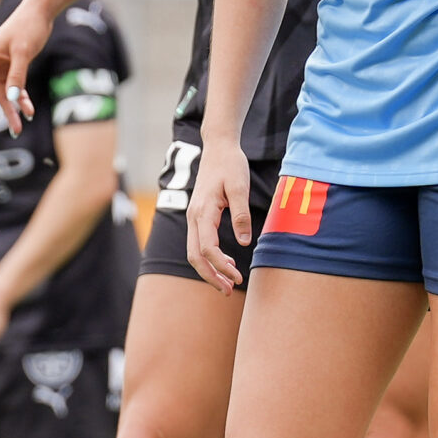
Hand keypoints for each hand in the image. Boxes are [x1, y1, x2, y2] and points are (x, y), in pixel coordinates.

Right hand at [0, 0, 51, 138]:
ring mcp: (1, 68)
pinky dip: (22, 101)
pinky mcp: (14, 70)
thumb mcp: (23, 51)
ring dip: (9, 113)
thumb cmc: (27, 27)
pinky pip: (16, 90)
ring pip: (2, 96)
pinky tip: (30, 112)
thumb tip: (12, 99)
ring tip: (17, 131)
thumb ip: (18, 76)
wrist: (40, 13)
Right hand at [184, 136, 254, 293]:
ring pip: (195, 251)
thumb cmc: (231, 165)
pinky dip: (210, 256)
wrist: (218, 147)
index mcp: (203, 211)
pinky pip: (199, 242)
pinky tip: (226, 261)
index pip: (207, 248)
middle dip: (210, 275)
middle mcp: (194, 216)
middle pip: (195, 256)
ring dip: (209, 268)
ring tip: (228, 282)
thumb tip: (244, 242)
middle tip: (228, 290)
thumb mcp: (240, 187)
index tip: (238, 277)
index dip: (221, 267)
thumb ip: (241, 215)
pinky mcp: (198, 215)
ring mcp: (194, 216)